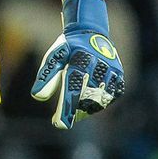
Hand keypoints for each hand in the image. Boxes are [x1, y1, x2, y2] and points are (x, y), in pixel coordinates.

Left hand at [30, 0, 125, 128]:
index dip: (66, 109)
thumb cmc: (69, 49)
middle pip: (87, 97)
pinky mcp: (120, 77)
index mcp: (81, 58)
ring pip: (100, 100)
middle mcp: (99, 65)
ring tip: (74, 112)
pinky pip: (110, 97)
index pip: (73, 88)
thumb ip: (46, 76)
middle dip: (73, 112)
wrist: (92, 33)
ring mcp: (112, 71)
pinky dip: (99, 103)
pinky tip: (88, 103)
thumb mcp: (54, 57)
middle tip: (61, 121)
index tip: (59, 124)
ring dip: (86, 109)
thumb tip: (37, 96)